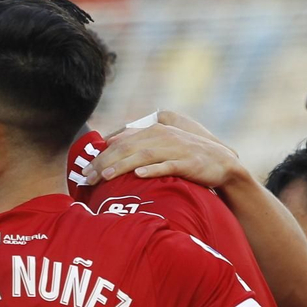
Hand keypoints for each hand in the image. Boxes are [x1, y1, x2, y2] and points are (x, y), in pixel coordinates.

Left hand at [82, 118, 242, 189]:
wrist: (222, 163)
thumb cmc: (187, 155)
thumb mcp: (164, 143)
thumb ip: (140, 142)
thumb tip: (111, 144)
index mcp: (155, 129)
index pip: (121, 141)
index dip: (101, 154)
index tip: (84, 169)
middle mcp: (164, 135)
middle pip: (127, 148)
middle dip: (104, 162)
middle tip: (86, 178)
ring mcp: (177, 148)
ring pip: (144, 156)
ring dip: (122, 166)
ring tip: (105, 177)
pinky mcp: (189, 163)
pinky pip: (169, 166)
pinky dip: (154, 170)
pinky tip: (139, 175)